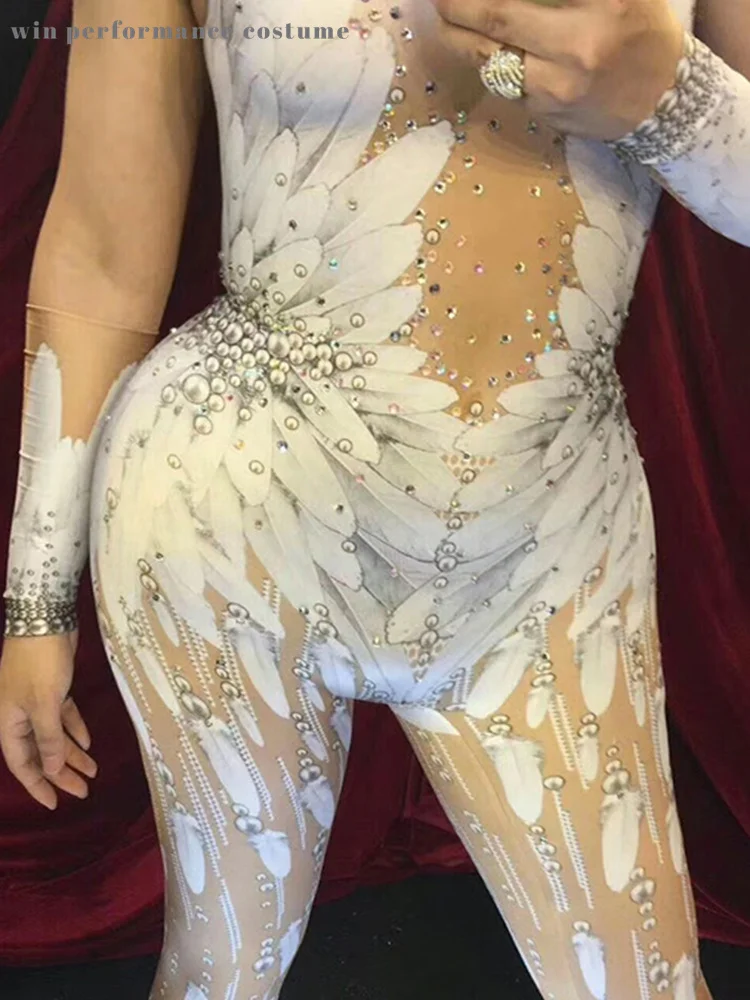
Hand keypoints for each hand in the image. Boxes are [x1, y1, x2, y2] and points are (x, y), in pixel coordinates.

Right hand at [0, 634, 96, 809]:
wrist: (45, 619)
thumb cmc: (40, 663)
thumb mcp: (45, 705)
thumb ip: (49, 739)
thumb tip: (52, 770)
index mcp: (9, 722)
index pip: (22, 764)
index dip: (39, 785)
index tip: (56, 804)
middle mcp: (19, 715)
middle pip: (40, 752)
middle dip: (61, 773)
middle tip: (85, 792)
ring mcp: (36, 700)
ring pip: (54, 734)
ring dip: (72, 753)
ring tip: (94, 772)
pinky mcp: (53, 686)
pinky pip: (63, 715)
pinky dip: (75, 728)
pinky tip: (89, 742)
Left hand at [432, 0, 685, 140]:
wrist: (664, 101)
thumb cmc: (640, 29)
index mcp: (605, 2)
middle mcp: (581, 44)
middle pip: (499, 15)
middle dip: (459, 3)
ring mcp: (560, 84)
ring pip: (490, 56)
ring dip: (459, 35)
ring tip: (445, 16)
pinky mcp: (547, 112)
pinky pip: (503, 81)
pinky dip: (483, 59)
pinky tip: (472, 43)